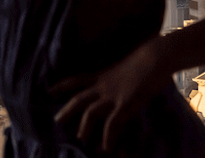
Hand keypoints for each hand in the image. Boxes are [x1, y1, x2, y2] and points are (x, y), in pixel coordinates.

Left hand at [51, 42, 167, 152]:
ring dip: (84, 127)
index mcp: (103, 75)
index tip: (49, 90)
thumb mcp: (127, 65)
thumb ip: (121, 75)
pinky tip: (107, 147)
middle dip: (67, 110)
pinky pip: (113, 123)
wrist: (155, 56)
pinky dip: (108, 136)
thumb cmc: (147, 58)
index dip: (62, 85)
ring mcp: (113, 95)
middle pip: (79, 99)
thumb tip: (126, 80)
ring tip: (81, 138)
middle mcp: (104, 85)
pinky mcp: (126, 104)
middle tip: (57, 121)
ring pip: (91, 113)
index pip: (77, 80)